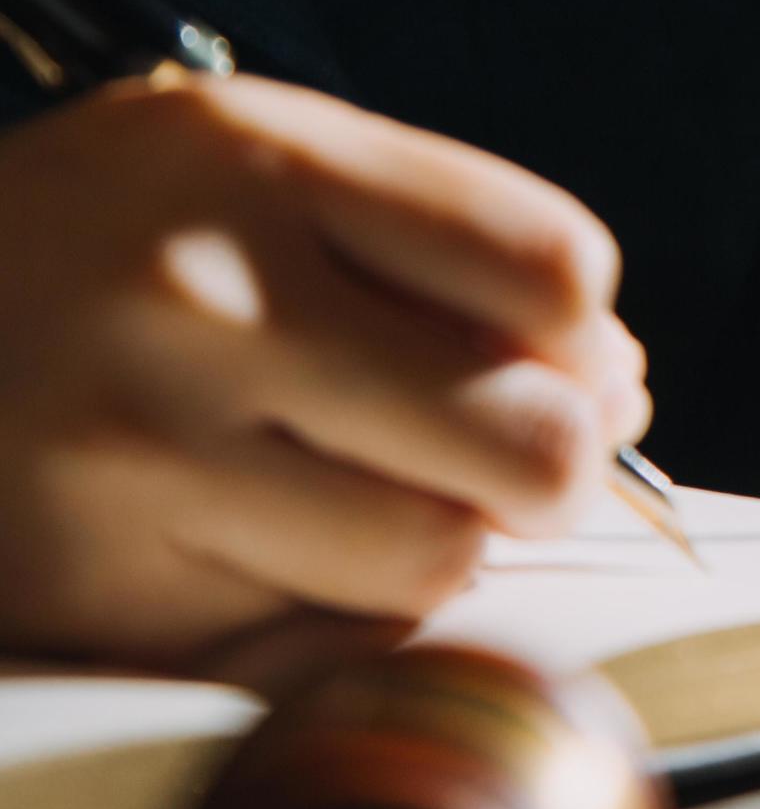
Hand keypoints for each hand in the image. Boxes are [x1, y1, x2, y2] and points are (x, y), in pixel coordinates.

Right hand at [0, 75, 647, 667]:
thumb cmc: (105, 238)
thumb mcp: (258, 161)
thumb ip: (445, 244)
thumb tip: (617, 387)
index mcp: (255, 162)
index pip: (550, 270)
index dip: (584, 331)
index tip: (551, 349)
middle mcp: (197, 307)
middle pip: (529, 441)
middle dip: (552, 459)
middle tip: (503, 451)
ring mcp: (138, 460)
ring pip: (436, 562)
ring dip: (439, 539)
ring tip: (362, 487)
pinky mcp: (92, 595)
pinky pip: (324, 647)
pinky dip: (342, 613)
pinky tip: (284, 546)